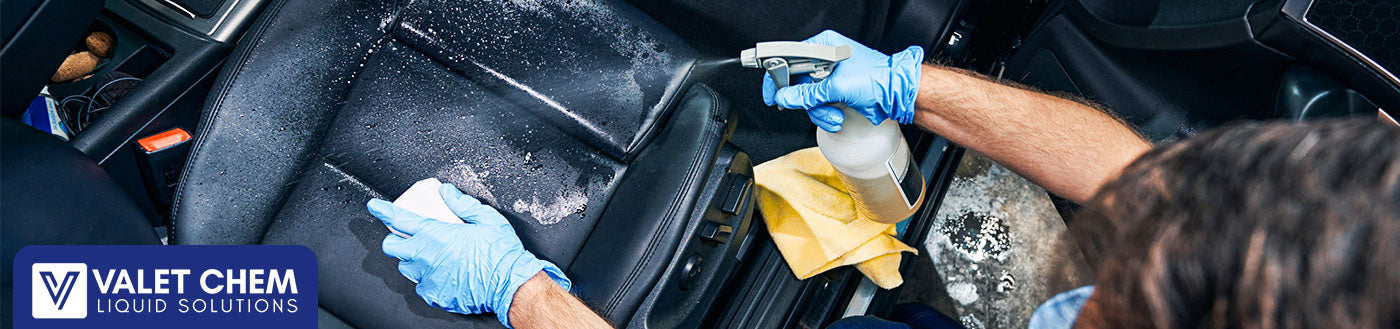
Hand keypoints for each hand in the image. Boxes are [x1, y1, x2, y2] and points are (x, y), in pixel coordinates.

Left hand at [367, 184, 569, 327]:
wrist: (510, 285)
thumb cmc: (500, 254)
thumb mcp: (486, 218)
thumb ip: (463, 204)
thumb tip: (447, 193)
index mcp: (435, 235)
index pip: (399, 219)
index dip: (383, 210)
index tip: (376, 206)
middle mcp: (426, 258)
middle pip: (392, 247)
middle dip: (395, 239)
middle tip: (408, 235)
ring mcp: (429, 278)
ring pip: (406, 267)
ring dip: (412, 259)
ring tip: (431, 255)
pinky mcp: (436, 295)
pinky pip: (422, 286)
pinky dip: (427, 278)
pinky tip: (442, 273)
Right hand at [762, 30, 923, 131]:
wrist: (897, 94)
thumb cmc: (878, 79)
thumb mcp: (838, 87)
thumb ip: (808, 94)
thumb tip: (785, 97)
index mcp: (825, 47)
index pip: (790, 58)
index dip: (778, 76)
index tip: (772, 92)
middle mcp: (825, 60)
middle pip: (798, 84)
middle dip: (808, 101)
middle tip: (815, 106)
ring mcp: (830, 78)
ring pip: (808, 100)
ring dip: (820, 112)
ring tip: (835, 114)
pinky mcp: (835, 93)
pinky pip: (819, 106)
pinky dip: (827, 116)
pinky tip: (838, 116)